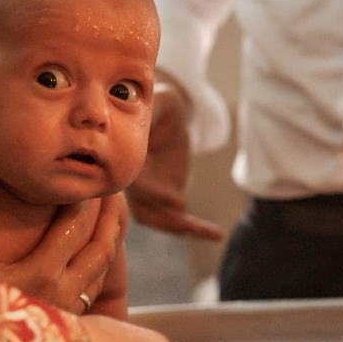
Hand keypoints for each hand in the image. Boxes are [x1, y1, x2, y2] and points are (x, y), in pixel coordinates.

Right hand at [0, 171, 120, 313]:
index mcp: (40, 274)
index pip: (75, 226)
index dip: (84, 199)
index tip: (87, 177)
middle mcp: (62, 293)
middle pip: (101, 246)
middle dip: (108, 214)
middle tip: (113, 188)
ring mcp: (70, 311)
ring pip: (103, 268)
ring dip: (110, 237)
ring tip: (112, 212)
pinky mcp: (70, 323)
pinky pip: (97, 286)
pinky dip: (102, 261)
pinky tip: (97, 248)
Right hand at [128, 82, 222, 240]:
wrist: (164, 115)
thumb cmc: (155, 106)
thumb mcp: (155, 107)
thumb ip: (151, 119)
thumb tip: (152, 131)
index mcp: (126, 164)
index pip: (137, 186)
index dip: (154, 195)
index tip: (177, 201)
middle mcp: (135, 184)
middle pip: (146, 211)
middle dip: (166, 220)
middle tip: (187, 221)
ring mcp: (151, 194)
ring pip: (162, 220)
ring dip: (183, 228)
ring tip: (210, 233)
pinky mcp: (168, 196)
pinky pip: (179, 218)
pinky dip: (196, 228)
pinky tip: (217, 235)